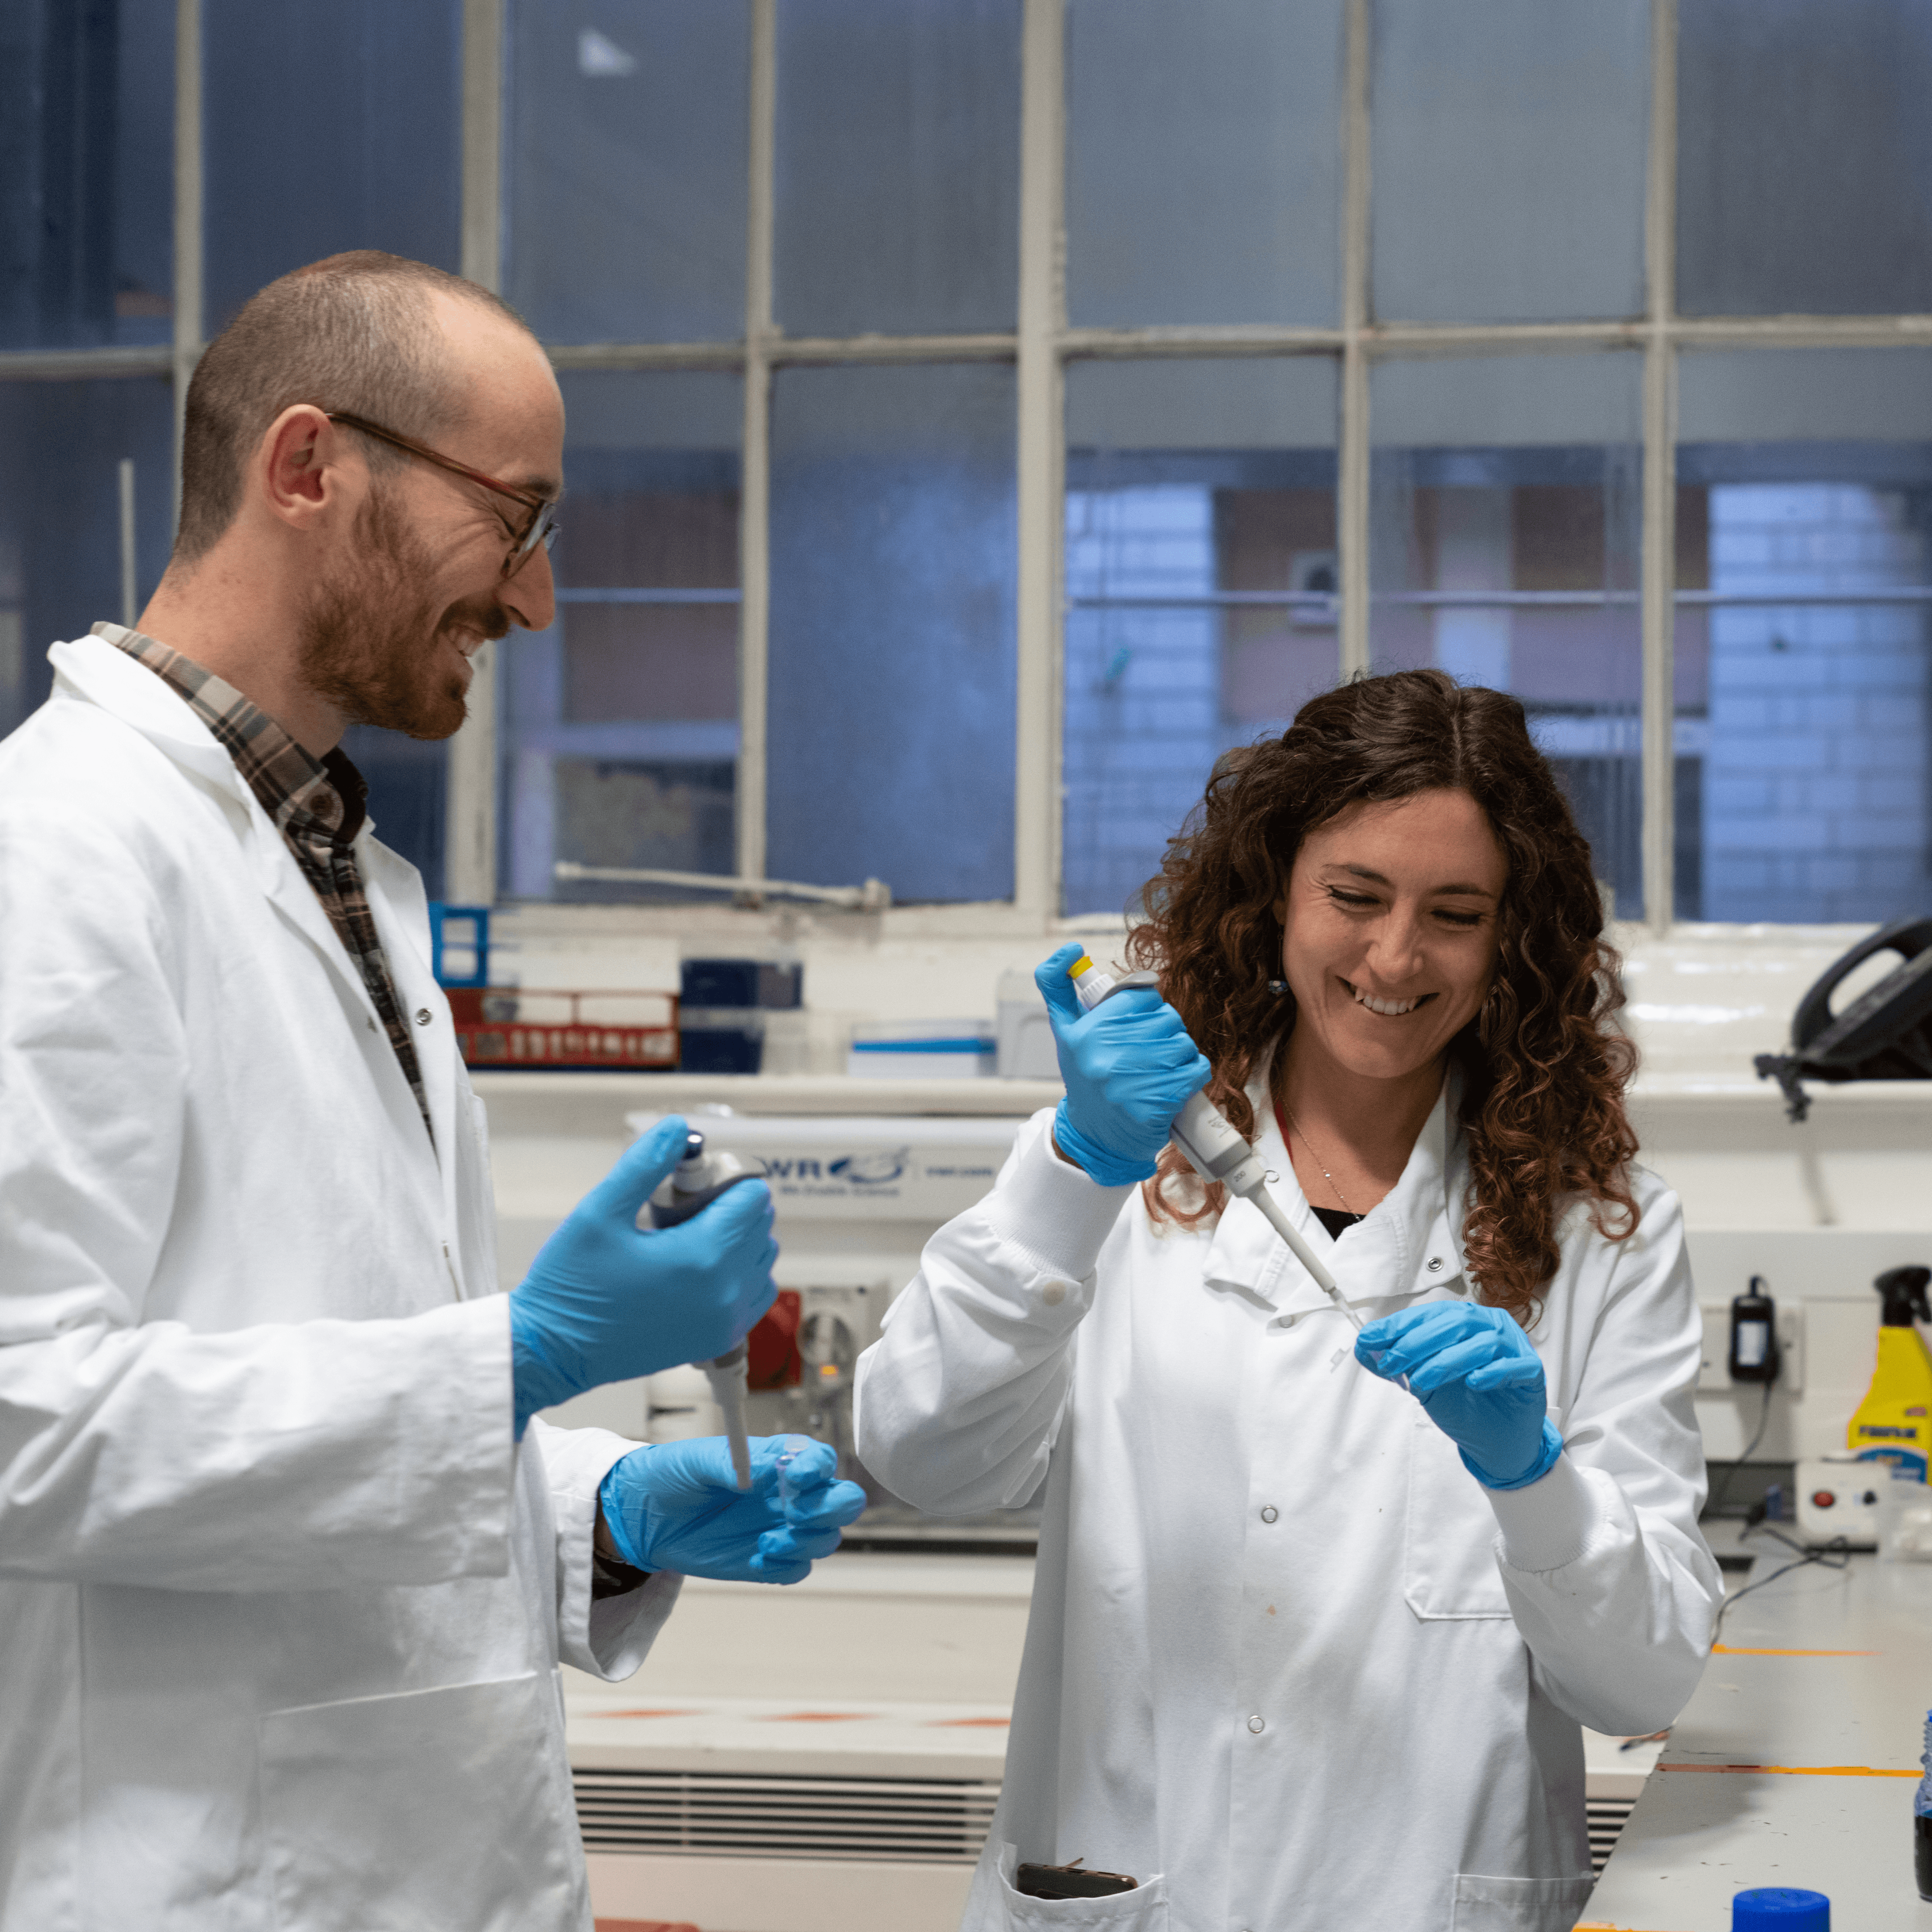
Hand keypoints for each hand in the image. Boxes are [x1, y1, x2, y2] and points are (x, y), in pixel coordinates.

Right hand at [508, 1116, 778, 1435]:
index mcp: (701, 1257)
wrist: (553, 1350)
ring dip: (739, 1240)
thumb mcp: (599, 1211)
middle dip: (731, 1206)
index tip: (695, 1180)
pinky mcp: (715, 1340)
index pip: (752, 1200)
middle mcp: (723, 1293)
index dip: (728, 1179)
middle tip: (685, 1205)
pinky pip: (753, 1296)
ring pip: (762, 1261)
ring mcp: (723, 1321)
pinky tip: (701, 1267)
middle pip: (760, 1228)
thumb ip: (644, 1165)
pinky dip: (740, 1275)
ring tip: (691, 1235)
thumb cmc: (570, 1286)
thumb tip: (676, 1129)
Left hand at [599, 1435, 866, 1583]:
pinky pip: (797, 1569)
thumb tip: (758, 1472)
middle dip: (831, 1509)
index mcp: (777, 1459)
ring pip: (825, 1538)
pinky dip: (786, 1567)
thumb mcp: (695, 1459)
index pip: (821, 1460)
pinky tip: (757, 1558)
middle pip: (842, 1501)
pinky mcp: (765, 1559)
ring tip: (766, 1542)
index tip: (795, 1477)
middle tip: (796, 1514)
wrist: (642, 1517)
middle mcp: (787, 1493)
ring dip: (806, 1542)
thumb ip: (730, 1462)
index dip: (819, 1468)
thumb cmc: (671, 1475)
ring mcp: (779, 1527)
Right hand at [1035, 943, 1210, 1185]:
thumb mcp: (1065, 1033)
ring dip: (1180, 1054)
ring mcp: (1133, 1077)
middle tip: (1149, 1052)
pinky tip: (1174, 1084)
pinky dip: (1193, 1074)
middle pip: (1167, 1017)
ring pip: (1184, 1041)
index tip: (1137, 1026)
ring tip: (1160, 1070)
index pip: (1141, 994)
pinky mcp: (1159, 1100)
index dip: (1147, 1008)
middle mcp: (1105, 1052)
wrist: (1096, 1139)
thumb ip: (1057, 988)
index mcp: (1085, 1031)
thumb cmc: (1086, 1080)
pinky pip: (1197, 1068)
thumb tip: (1069, 949)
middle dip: (1164, 1032)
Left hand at [1354, 1302, 1561, 1489]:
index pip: (1429, 1315)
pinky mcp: (1532, 1371)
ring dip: (1446, 1362)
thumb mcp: (1424, 1382)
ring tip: (1422, 1384)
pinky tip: (1473, 1383)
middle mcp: (1490, 1326)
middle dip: (1416, 1343)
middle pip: (1455, 1323)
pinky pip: (1513, 1365)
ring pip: (1482, 1343)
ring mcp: (1514, 1346)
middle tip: (1392, 1364)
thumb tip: (1364, 1348)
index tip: (1370, 1340)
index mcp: (1464, 1320)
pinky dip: (1491, 1372)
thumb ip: (1399, 1363)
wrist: (1497, 1439)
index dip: (1398, 1326)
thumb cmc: (1463, 1403)